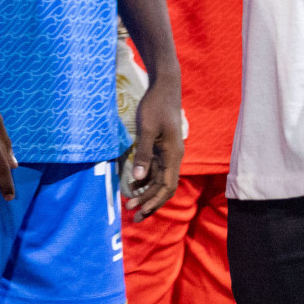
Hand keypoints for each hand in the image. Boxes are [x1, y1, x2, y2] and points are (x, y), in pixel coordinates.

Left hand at [125, 75, 183, 220]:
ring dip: (145, 193)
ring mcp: (168, 152)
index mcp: (173, 154)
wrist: (164, 86)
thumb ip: (143, 154)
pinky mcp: (161, 147)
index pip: (167, 186)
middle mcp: (173, 157)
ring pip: (159, 179)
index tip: (140, 212)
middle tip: (132, 216)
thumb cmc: (156, 105)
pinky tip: (132, 184)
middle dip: (149, 202)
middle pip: (163, 187)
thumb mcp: (147, 129)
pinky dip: (145, 179)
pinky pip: (155, 169)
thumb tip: (137, 178)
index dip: (154, 201)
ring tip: (130, 204)